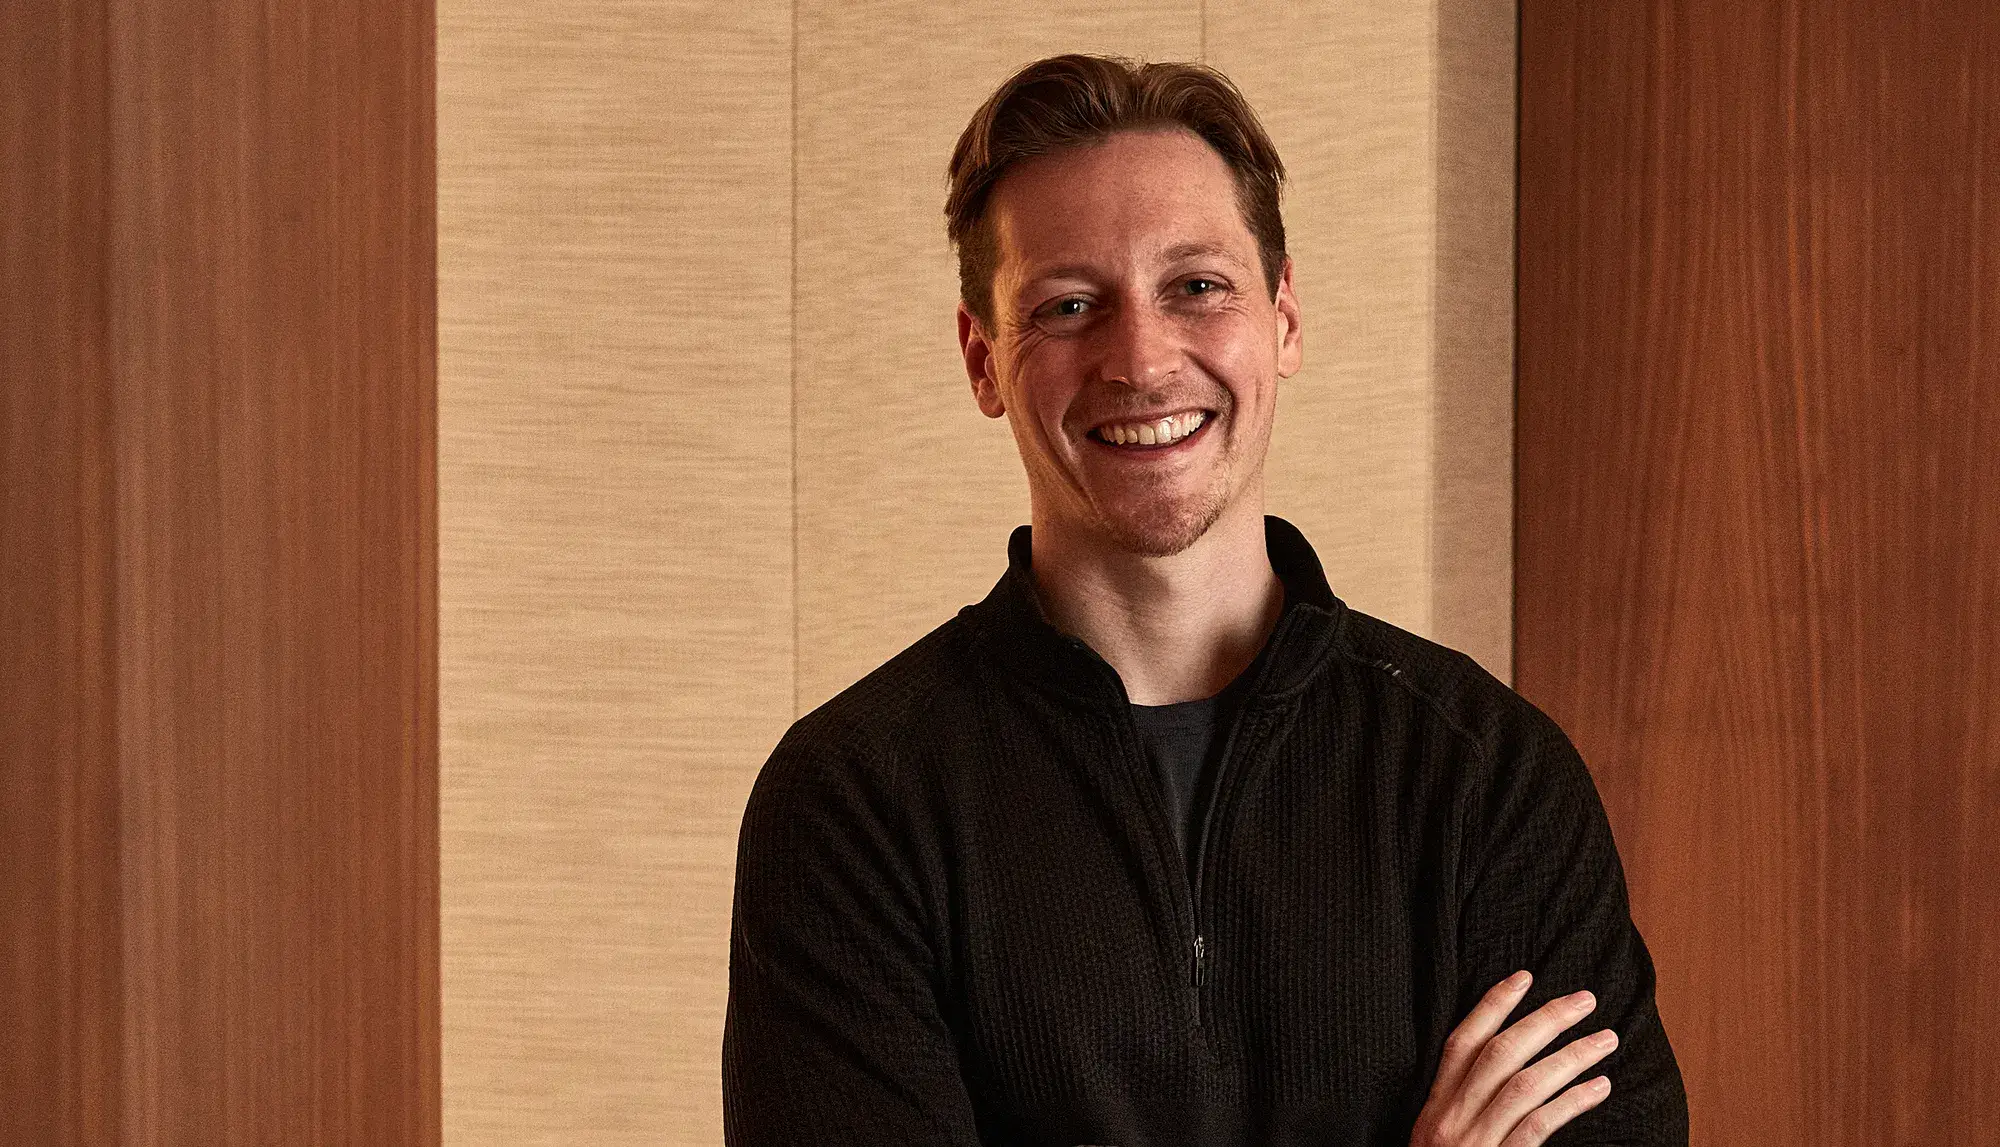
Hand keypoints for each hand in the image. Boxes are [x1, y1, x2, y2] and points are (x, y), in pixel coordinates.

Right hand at [1409, 971, 1616, 1146]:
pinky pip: (1539, 1126)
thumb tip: (1505, 1075)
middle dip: (1545, 1019)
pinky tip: (1599, 1087)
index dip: (1492, 1005)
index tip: (1524, 977)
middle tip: (1585, 999)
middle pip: (1500, 1054)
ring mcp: (1474, 1143)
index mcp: (1434, 1108)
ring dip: (1571, 1056)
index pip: (1461, 1042)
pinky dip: (1573, 1101)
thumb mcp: (1438, 1143)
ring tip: (1606, 1039)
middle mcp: (1451, 1119)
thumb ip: (1463, 1109)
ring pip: (1525, 1084)